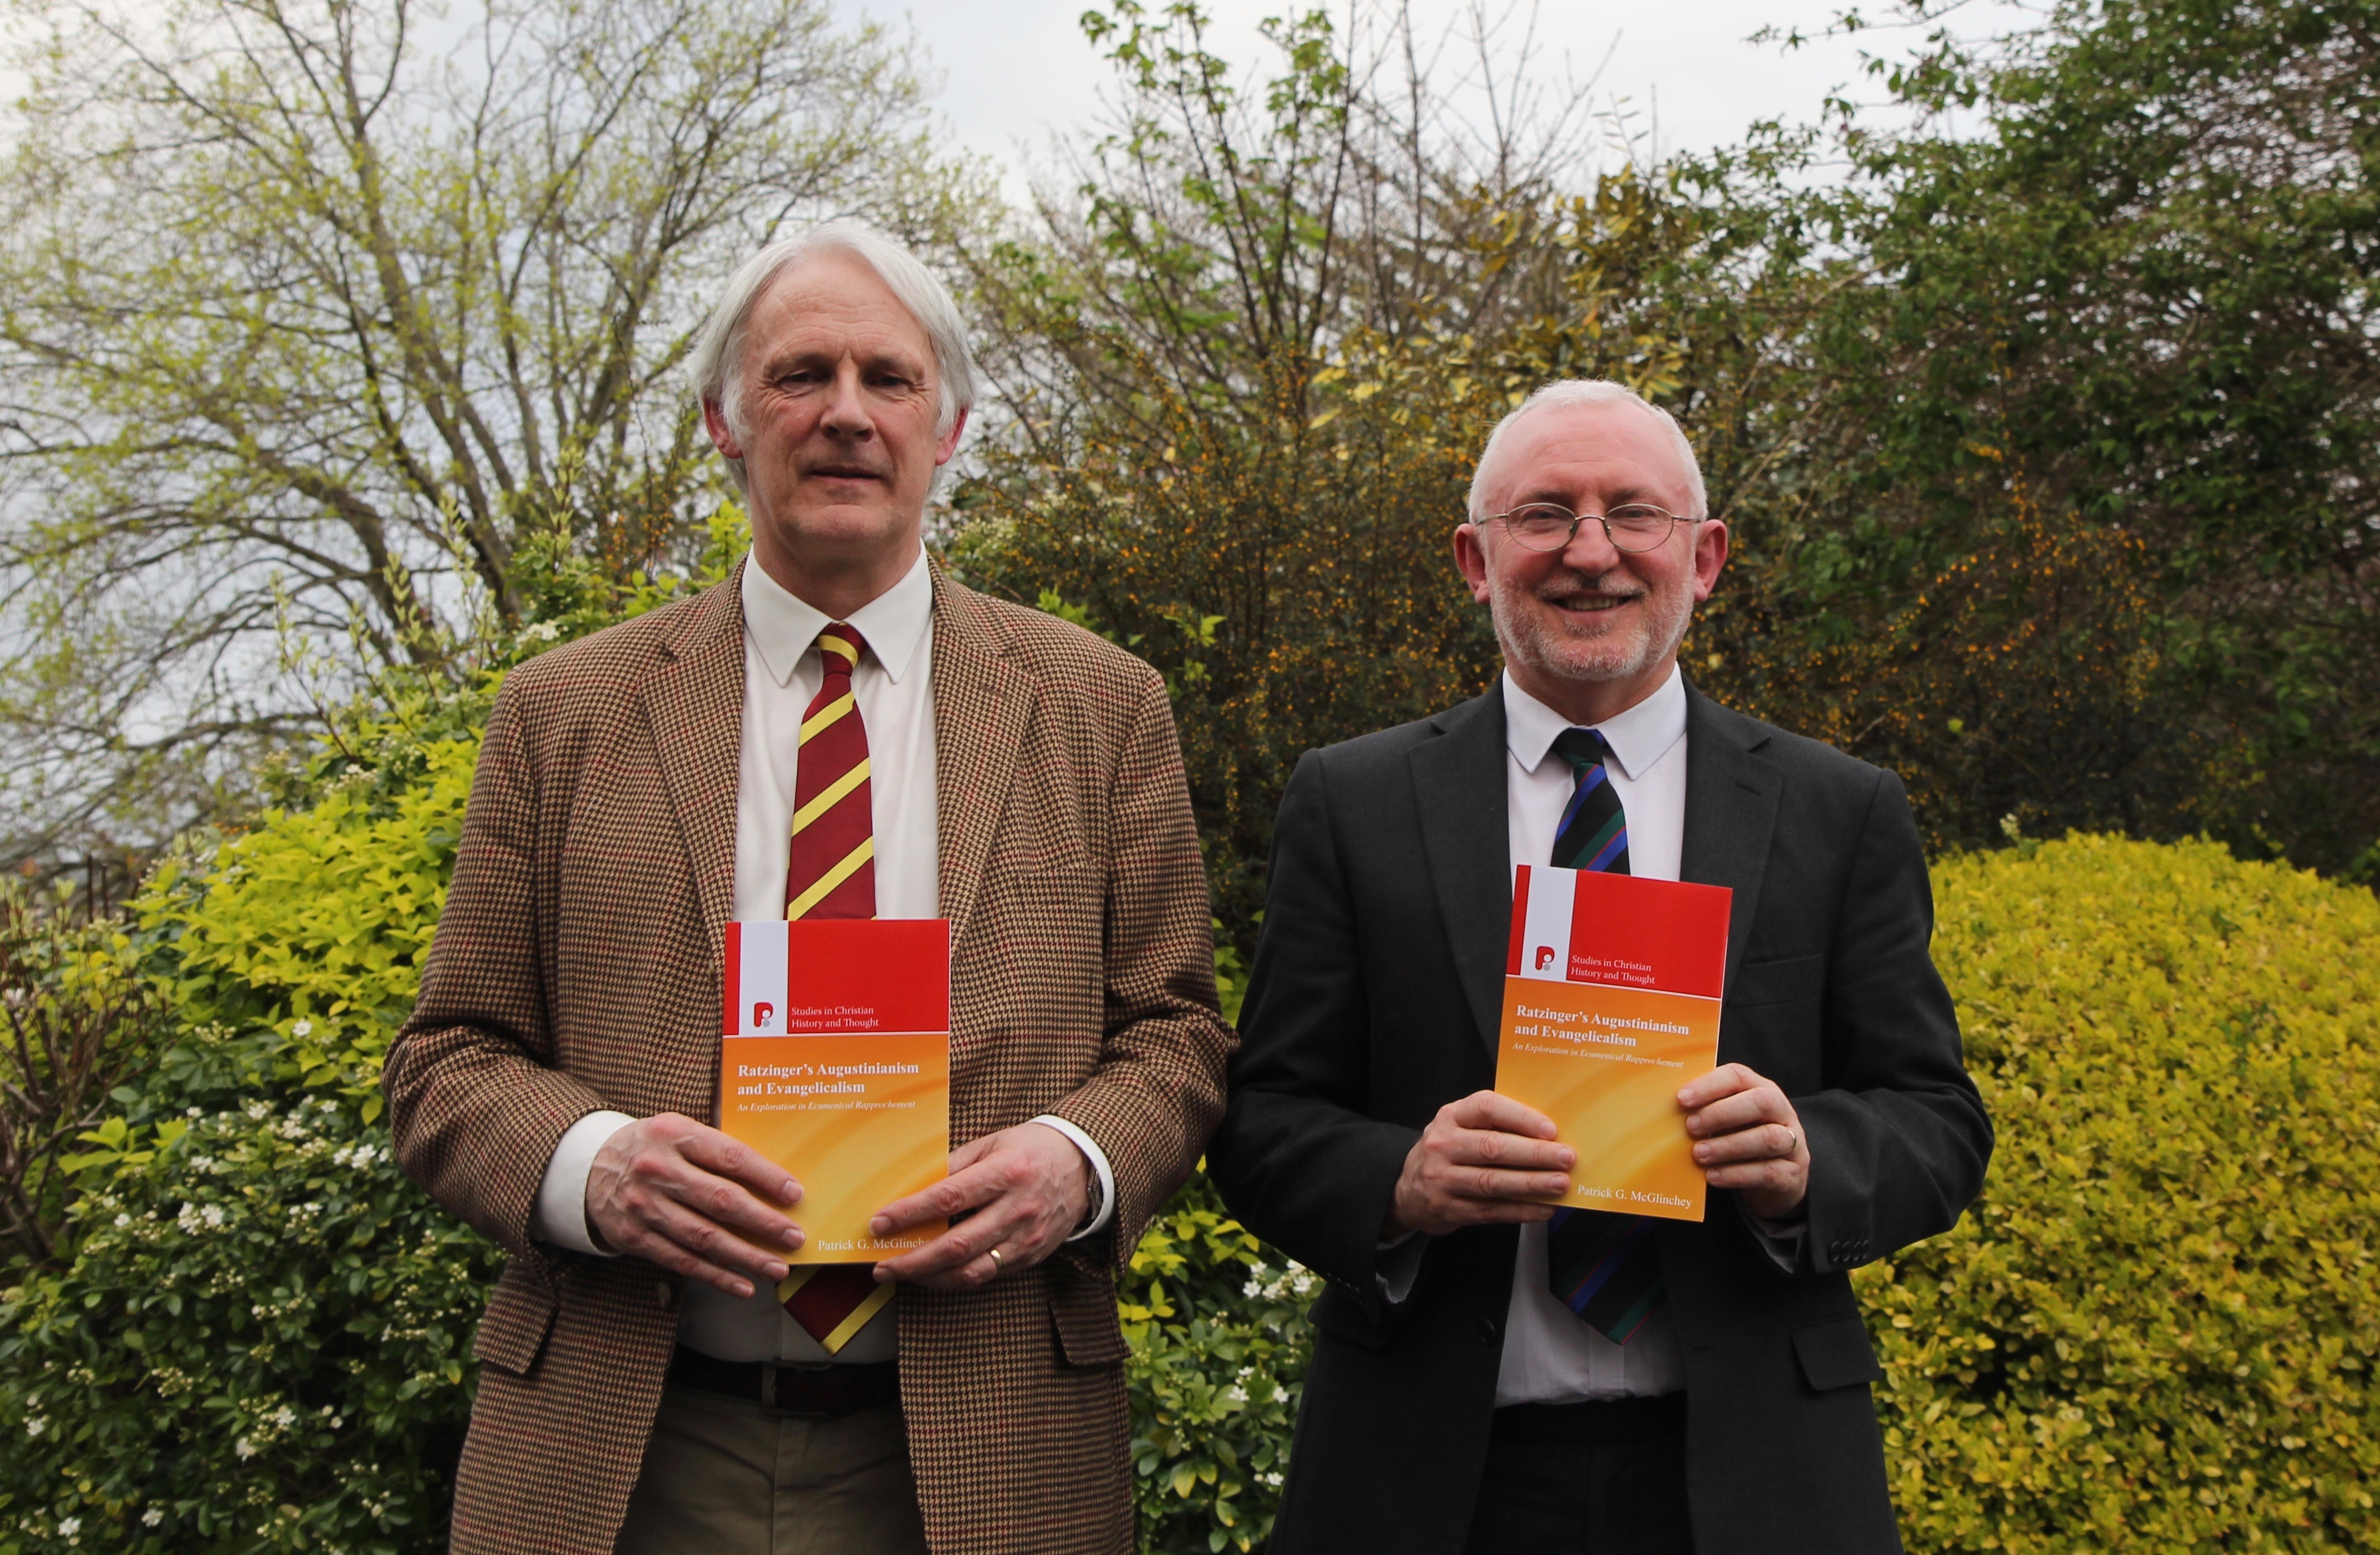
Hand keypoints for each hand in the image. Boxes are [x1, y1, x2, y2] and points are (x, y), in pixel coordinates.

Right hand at [584, 1113, 803, 1298]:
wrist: (588, 1168)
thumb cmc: (651, 1148)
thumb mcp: (676, 1130)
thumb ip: (716, 1146)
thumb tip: (774, 1171)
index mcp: (674, 1135)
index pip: (729, 1156)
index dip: (765, 1177)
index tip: (794, 1194)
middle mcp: (657, 1170)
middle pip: (720, 1201)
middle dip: (763, 1222)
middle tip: (794, 1237)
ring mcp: (644, 1207)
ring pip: (704, 1238)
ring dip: (745, 1256)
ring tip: (777, 1267)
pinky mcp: (635, 1238)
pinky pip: (682, 1261)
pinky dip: (716, 1276)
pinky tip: (743, 1285)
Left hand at [866, 1121, 1090, 1290]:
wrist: (1085, 1164)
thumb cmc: (1032, 1148)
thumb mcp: (993, 1143)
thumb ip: (954, 1164)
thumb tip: (912, 1188)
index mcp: (1005, 1173)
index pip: (947, 1198)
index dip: (909, 1214)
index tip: (879, 1223)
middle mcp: (1017, 1209)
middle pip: (956, 1245)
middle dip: (912, 1260)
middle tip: (881, 1265)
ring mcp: (1027, 1237)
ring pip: (971, 1271)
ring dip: (930, 1278)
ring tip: (902, 1274)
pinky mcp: (1032, 1256)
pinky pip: (988, 1275)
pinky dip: (956, 1278)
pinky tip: (935, 1274)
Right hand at [1383, 1090, 1573, 1238]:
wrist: (1408, 1190)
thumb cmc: (1449, 1152)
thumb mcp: (1461, 1127)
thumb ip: (1496, 1125)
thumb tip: (1549, 1135)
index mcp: (1450, 1117)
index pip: (1486, 1108)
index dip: (1520, 1117)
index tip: (1551, 1129)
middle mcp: (1443, 1146)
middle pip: (1492, 1148)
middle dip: (1534, 1154)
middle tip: (1566, 1157)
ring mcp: (1443, 1179)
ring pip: (1492, 1182)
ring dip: (1531, 1183)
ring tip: (1560, 1184)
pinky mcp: (1449, 1209)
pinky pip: (1491, 1211)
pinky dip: (1521, 1210)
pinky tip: (1544, 1208)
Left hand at [1679, 1063, 1809, 1219]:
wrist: (1778, 1178)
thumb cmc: (1743, 1140)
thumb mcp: (1728, 1122)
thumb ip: (1707, 1112)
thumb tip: (1667, 1114)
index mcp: (1761, 1089)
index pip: (1739, 1076)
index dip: (1710, 1085)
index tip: (1682, 1099)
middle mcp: (1781, 1112)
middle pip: (1761, 1102)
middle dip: (1722, 1113)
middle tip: (1691, 1127)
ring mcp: (1792, 1143)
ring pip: (1768, 1138)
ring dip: (1728, 1146)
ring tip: (1699, 1154)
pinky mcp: (1792, 1173)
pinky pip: (1768, 1172)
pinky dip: (1737, 1174)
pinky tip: (1713, 1176)